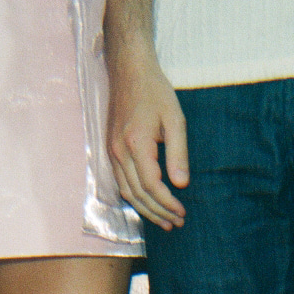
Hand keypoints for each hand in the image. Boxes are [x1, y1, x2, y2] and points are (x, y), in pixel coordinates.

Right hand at [106, 40, 187, 230]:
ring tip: (164, 220)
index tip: (183, 211)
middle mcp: (118, 151)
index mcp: (136, 143)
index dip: (167, 203)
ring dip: (145, 209)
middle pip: (137, 194)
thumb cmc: (155, 91)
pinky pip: (120, 181)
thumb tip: (181, 183)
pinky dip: (134, 197)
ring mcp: (111, 151)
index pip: (151, 185)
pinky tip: (147, 203)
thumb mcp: (175, 119)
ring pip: (126, 191)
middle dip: (158, 212)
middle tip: (176, 222)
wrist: (128, 71)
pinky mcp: (110, 149)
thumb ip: (178, 152)